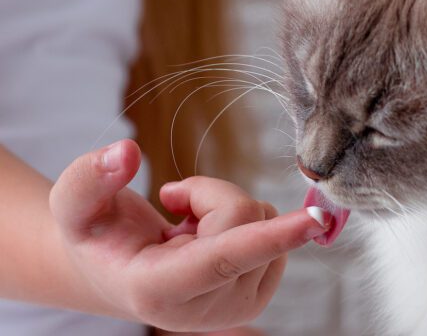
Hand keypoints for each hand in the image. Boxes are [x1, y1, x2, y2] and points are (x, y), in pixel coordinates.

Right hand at [48, 140, 329, 331]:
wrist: (116, 270)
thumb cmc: (97, 234)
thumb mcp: (74, 204)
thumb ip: (91, 177)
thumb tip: (125, 151)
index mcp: (157, 292)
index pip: (224, 258)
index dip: (271, 235)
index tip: (316, 219)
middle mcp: (204, 310)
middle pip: (242, 218)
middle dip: (210, 193)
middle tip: (175, 205)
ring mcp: (237, 307)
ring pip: (262, 219)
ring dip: (224, 208)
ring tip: (187, 228)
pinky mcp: (258, 294)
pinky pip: (275, 229)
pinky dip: (242, 221)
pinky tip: (207, 237)